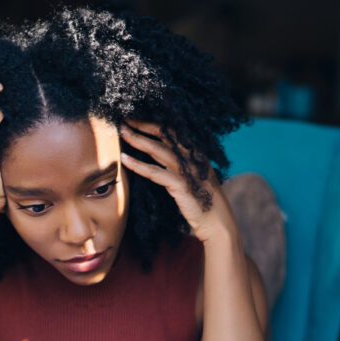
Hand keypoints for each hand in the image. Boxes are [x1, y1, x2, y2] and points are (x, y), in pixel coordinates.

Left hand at [119, 120, 237, 243]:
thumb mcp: (193, 177)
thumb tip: (159, 157)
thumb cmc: (202, 201)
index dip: (153, 123)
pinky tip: (125, 159)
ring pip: (158, 149)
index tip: (137, 118)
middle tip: (124, 119)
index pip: (173, 131)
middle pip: (164, 134)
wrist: (216, 222)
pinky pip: (155, 172)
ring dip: (138, 140)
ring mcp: (187, 170)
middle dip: (143, 125)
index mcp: (196, 153)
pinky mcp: (180, 185)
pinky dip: (138, 165)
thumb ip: (180, 165)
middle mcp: (192, 157)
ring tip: (122, 133)